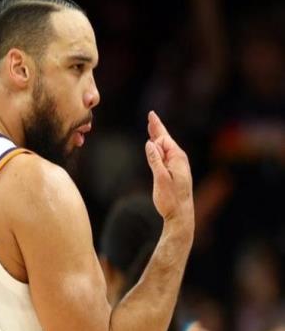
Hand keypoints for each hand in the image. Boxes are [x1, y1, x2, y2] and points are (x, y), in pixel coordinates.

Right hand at [145, 111, 193, 227]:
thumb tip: (149, 144)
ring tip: (152, 126)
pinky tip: (157, 147)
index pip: (163, 140)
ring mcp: (178, 166)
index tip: (151, 120)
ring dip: (157, 137)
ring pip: (166, 147)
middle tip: (151, 115)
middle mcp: (179, 159)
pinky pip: (166, 155)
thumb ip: (155, 160)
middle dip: (157, 127)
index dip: (155, 134)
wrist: (181, 215)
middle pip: (165, 139)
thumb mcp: (160, 179)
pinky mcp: (175, 172)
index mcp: (177, 158)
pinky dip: (159, 148)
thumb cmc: (170, 199)